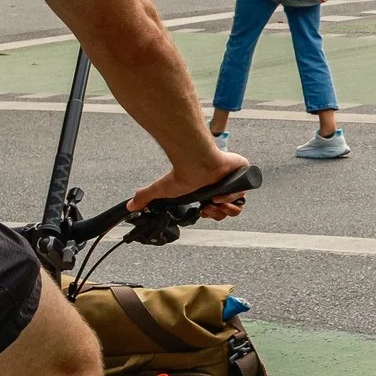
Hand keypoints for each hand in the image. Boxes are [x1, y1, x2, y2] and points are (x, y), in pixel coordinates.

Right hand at [130, 155, 251, 220]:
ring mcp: (235, 181)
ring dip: (227, 205)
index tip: (204, 211)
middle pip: (230, 211)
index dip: (213, 215)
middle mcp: (223, 187)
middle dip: (220, 213)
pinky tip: (223, 193)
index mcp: (209, 193)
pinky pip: (246, 189)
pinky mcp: (244, 173)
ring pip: (239, 203)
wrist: (195, 161)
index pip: (217, 211)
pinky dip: (235, 194)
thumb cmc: (182, 173)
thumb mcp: (162, 189)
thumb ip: (146, 197)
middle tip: (210, 207)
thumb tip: (129, 206)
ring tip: (216, 200)